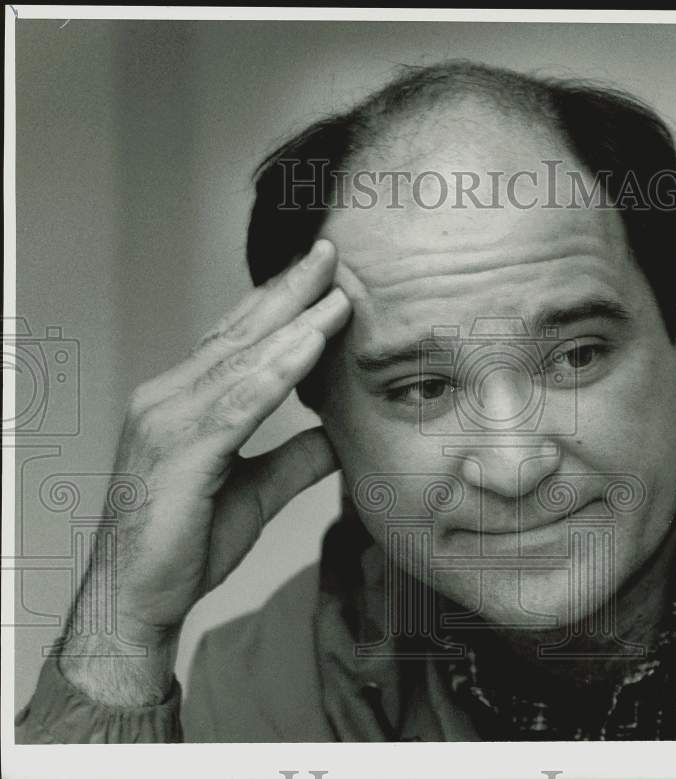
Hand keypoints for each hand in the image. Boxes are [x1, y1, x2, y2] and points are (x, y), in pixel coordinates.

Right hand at [60, 239, 349, 702]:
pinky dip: (278, 369)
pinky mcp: (178, 451)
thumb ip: (295, 460)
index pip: (237, 340)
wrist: (136, 603)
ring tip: (335, 290)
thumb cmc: (186, 546)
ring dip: (293, 321)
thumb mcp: (257, 493)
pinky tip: (310, 343)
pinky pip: (238, 402)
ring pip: (242, 360)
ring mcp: (167, 421)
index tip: (321, 275)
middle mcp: (168, 399)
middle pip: (239, 333)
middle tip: (328, 252)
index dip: (279, 303)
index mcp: (183, 403)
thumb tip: (338, 436)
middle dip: (288, 290)